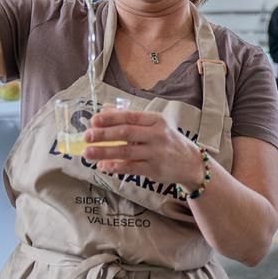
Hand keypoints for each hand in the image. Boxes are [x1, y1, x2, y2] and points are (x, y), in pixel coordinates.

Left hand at [85, 107, 203, 181]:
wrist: (191, 162)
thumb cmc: (167, 140)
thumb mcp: (154, 125)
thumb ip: (130, 117)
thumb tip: (105, 109)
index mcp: (155, 120)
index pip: (130, 117)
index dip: (110, 118)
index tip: (94, 120)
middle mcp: (157, 135)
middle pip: (126, 133)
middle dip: (104, 134)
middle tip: (87, 136)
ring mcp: (156, 153)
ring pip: (126, 152)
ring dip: (104, 152)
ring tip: (88, 153)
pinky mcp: (154, 169)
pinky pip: (130, 168)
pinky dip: (115, 167)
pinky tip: (102, 166)